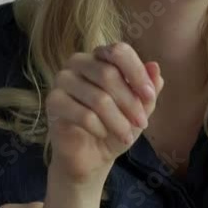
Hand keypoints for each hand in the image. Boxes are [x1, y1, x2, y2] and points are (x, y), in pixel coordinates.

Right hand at [45, 42, 162, 184]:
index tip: (149, 96)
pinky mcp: (53, 102)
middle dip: (130, 103)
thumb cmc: (115, 126)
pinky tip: (103, 134)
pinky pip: (83, 114)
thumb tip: (154, 67)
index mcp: (100, 56)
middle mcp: (78, 62)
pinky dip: (99, 128)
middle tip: (141, 123)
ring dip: (118, 121)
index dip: (137, 73)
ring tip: (126, 136)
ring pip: (98, 98)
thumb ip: (148, 88)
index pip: (119, 51)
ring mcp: (62, 80)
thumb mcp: (139, 109)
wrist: (91, 155)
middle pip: (108, 74)